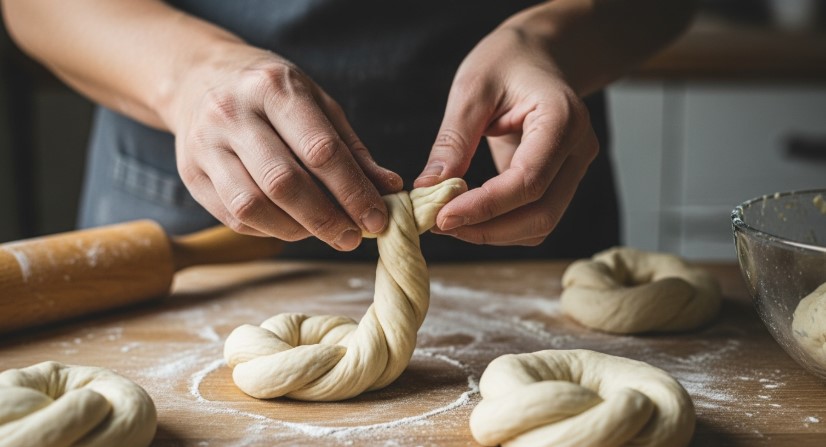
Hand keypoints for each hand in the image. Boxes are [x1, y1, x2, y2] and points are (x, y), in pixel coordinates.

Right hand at [167, 44, 401, 249]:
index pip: (319, 150)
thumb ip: (352, 150)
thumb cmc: (271, 93)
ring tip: (323, 232)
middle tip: (351, 237)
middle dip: (325, 218)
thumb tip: (390, 190)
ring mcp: (205, 145)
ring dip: (296, 230)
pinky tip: (292, 226)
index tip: (376, 219)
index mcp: (273, 88)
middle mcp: (232, 113)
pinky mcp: (191, 174)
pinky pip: (234, 218)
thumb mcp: (317, 104)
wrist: (198, 77)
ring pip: (252, 206)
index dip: (352, 191)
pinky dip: (270, 230)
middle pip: (283, 182)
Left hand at [414, 24, 598, 245]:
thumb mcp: (472, 89)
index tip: (442, 216)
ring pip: (541, 224)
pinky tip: (469, 213)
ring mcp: (576, 168)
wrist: (538, 55)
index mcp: (562, 119)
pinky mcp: (562, 181)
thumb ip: (454, 140)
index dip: (485, 207)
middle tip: (440, 224)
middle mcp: (579, 149)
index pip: (528, 181)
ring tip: (450, 219)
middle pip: (541, 214)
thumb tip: (428, 189)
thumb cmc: (506, 61)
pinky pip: (536, 217)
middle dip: (488, 229)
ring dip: (494, 233)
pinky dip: (502, 226)